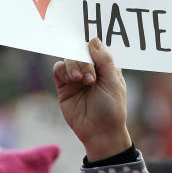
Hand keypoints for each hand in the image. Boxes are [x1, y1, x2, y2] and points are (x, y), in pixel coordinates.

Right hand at [52, 38, 130, 161]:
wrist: (99, 132)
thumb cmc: (111, 109)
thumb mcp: (113, 83)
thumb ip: (104, 61)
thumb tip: (94, 40)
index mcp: (106, 67)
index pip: (97, 48)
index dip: (93, 45)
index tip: (89, 41)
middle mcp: (91, 70)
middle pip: (81, 52)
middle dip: (84, 61)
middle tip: (91, 77)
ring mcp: (76, 78)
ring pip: (69, 59)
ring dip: (74, 66)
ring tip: (81, 80)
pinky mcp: (64, 86)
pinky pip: (58, 69)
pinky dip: (63, 70)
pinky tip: (72, 80)